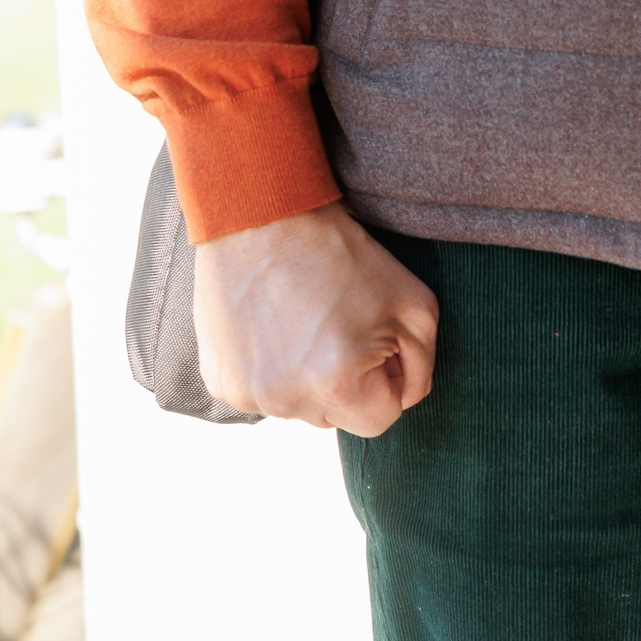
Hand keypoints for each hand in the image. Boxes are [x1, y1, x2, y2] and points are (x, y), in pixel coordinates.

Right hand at [193, 201, 438, 435]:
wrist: (264, 219)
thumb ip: (421, 365)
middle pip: (338, 417)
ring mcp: (246, 394)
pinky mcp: (219, 382)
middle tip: (342, 326)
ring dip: (309, 378)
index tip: (378, 343)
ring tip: (306, 322)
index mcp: (337, 384)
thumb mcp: (414, 304)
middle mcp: (286, 400)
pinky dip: (275, 370)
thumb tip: (406, 396)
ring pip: (299, 406)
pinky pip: (263, 393)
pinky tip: (276, 326)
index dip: (389, 381)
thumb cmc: (346, 257)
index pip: (381, 420)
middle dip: (350, 383)